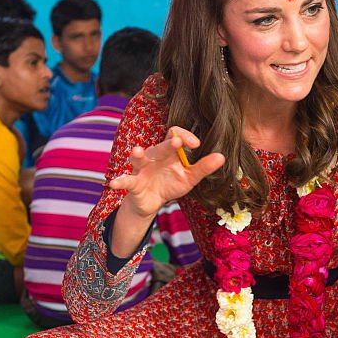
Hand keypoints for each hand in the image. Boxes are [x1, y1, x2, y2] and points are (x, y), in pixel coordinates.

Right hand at [109, 126, 224, 219]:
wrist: (151, 202)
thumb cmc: (170, 183)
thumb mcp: (190, 178)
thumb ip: (204, 167)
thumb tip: (222, 156)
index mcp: (169, 152)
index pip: (174, 135)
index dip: (184, 137)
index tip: (197, 144)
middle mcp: (154, 156)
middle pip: (160, 146)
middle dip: (167, 144)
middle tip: (177, 142)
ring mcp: (141, 168)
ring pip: (138, 158)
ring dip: (137, 154)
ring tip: (137, 150)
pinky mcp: (133, 182)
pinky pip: (125, 180)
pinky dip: (120, 181)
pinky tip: (115, 183)